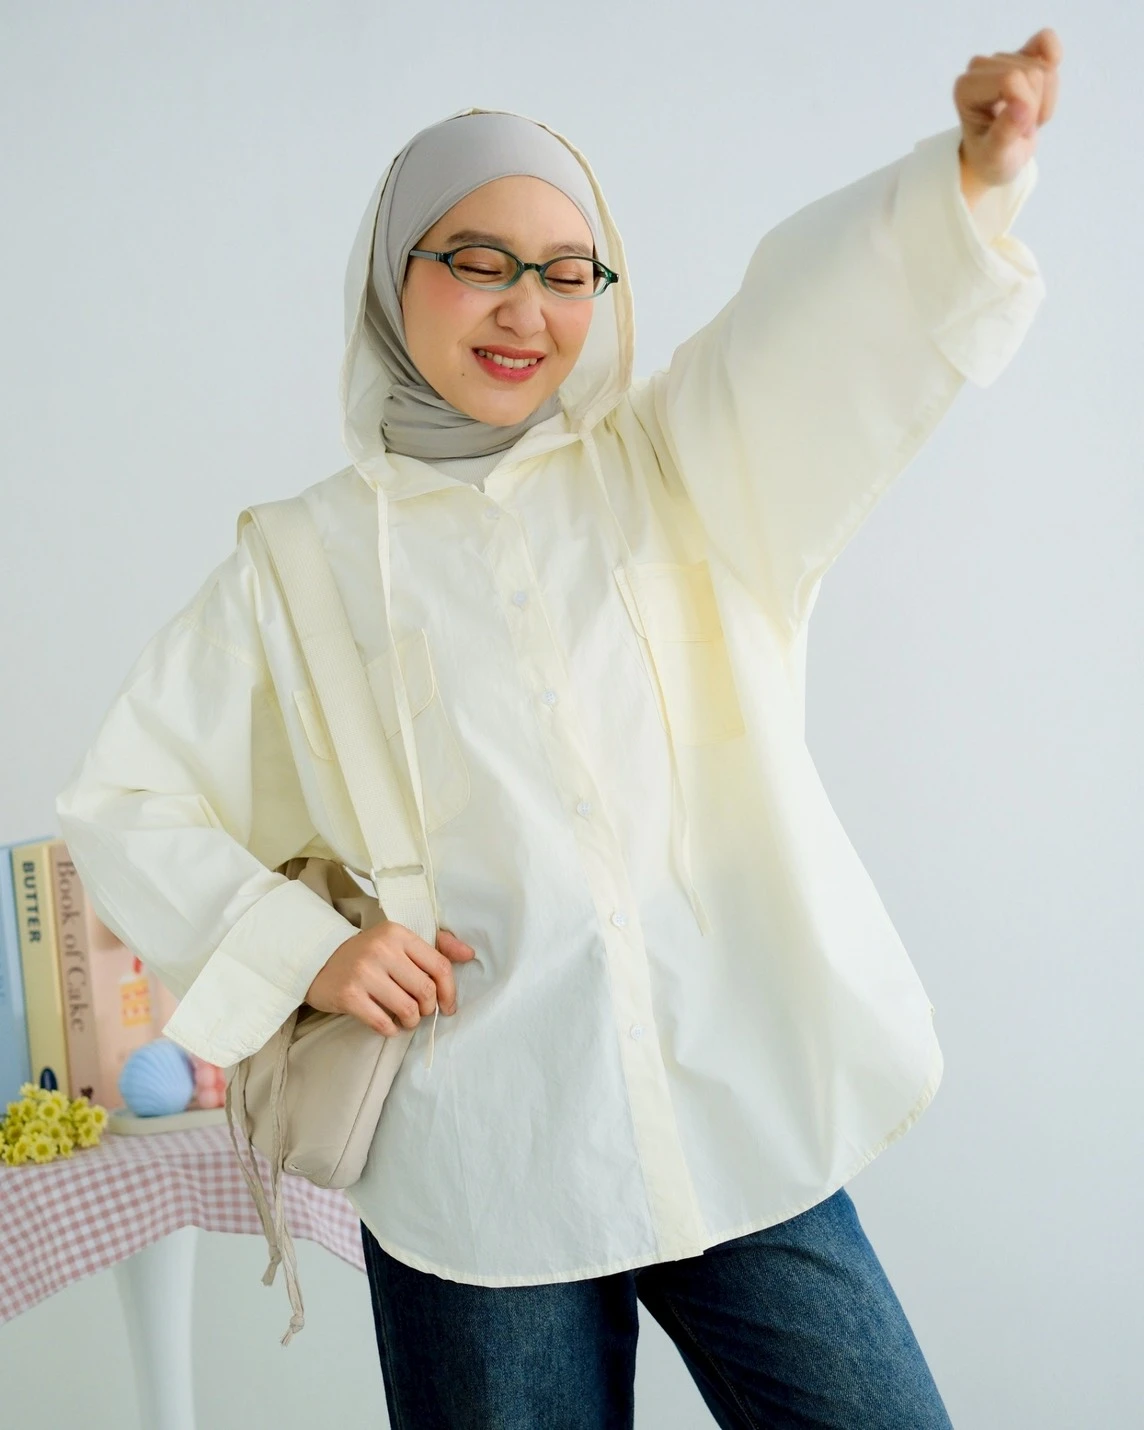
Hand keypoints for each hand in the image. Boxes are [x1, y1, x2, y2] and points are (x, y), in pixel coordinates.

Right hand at [303, 920, 476, 1036]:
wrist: (318, 960)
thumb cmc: (367, 954)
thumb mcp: (398, 941)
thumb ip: (436, 945)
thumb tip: (470, 954)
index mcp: (398, 934)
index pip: (439, 966)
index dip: (449, 991)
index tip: (447, 1005)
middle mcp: (382, 949)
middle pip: (425, 990)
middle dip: (428, 1008)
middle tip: (420, 1011)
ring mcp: (363, 972)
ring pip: (407, 1008)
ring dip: (411, 1021)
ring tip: (405, 1018)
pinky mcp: (348, 995)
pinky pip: (382, 1023)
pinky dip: (390, 1030)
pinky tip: (387, 1025)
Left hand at [953, 27, 1062, 189]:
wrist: (998, 155)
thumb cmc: (991, 157)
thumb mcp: (995, 157)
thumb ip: (1003, 135)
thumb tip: (1022, 108)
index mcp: (966, 88)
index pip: (1011, 80)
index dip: (1026, 108)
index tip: (1016, 132)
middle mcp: (980, 67)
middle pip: (1032, 74)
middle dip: (1034, 108)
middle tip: (1019, 128)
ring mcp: (1002, 57)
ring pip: (1045, 69)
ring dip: (1043, 101)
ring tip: (1024, 118)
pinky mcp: (1021, 52)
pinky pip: (1047, 40)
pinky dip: (1053, 63)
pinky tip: (1044, 85)